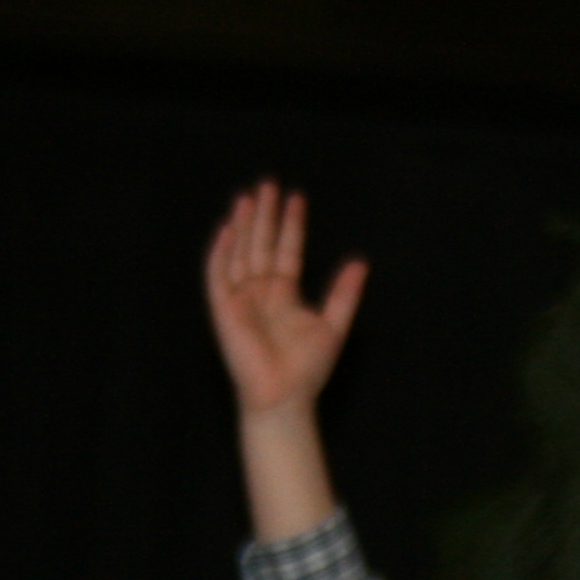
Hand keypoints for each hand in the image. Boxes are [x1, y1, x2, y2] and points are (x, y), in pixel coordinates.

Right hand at [206, 179, 368, 419]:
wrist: (284, 395)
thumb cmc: (307, 369)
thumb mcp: (334, 325)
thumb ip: (344, 293)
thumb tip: (361, 262)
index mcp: (284, 295)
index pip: (287, 250)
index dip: (291, 225)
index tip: (297, 197)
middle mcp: (260, 292)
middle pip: (261, 244)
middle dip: (264, 215)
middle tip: (268, 183)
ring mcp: (241, 299)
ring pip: (240, 253)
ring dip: (243, 225)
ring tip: (249, 197)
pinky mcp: (224, 309)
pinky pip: (218, 275)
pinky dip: (221, 252)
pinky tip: (227, 229)